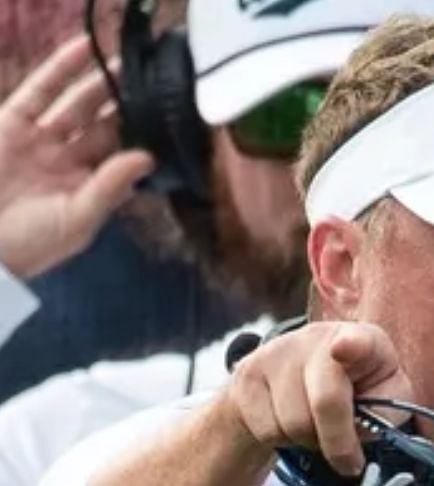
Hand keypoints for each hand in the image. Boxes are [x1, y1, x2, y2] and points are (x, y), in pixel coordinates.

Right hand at [0, 35, 154, 280]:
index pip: (123, 155)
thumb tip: (149, 157)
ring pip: (77, 104)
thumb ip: (111, 187)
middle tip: (157, 80)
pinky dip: (62, 68)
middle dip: (128, 104)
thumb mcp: (77, 220)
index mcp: (88, 188)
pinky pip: (40, 90)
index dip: (144, 136)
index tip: (172, 116)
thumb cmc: (27, 244)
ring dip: (102, 82)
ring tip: (129, 61)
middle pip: (104, 126)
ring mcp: (39, 140)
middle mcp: (67, 161)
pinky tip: (86, 49)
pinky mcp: (11, 123)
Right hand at [222, 321, 414, 476]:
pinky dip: (284, 440)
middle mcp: (316, 338)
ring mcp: (276, 353)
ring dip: (310, 440)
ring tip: (317, 426)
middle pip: (326, 401)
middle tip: (350, 464)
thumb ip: (384, 412)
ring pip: (295, 423)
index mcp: (364, 339)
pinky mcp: (247, 375)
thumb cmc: (356, 391)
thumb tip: (358, 431)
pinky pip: (268, 430)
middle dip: (340, 443)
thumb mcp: (385, 399)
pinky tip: (291, 421)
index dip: (353, 345)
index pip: (358, 339)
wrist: (296, 383)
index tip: (344, 348)